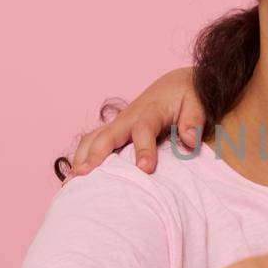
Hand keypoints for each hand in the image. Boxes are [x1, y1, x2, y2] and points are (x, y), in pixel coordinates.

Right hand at [61, 67, 204, 179]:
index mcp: (150, 112)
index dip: (143, 149)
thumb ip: (194, 120)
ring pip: (93, 139)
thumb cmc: (186, 96)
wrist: (174, 85)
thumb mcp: (196, 101)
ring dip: (80, 158)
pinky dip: (80, 159)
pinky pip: (92, 144)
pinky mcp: (113, 133)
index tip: (145, 169)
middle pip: (106, 135)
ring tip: (71, 183)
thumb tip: (189, 140)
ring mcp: (118, 126)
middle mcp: (128, 119)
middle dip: (95, 155)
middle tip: (85, 176)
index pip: (143, 129)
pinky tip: (73, 181)